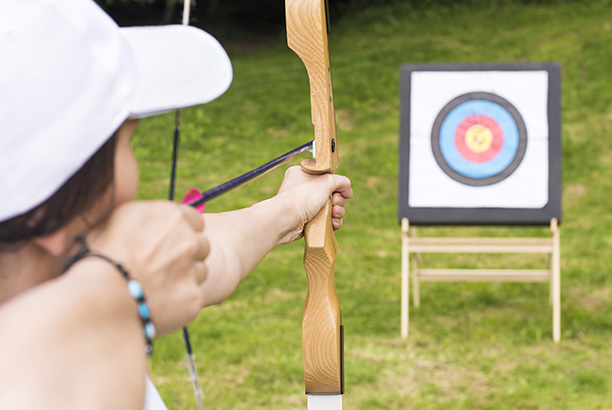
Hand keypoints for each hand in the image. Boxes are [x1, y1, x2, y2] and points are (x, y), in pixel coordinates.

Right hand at [86, 201, 208, 335]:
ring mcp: (193, 269)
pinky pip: (192, 298)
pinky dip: (179, 303)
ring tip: (156, 287)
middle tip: (163, 267)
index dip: (182, 232)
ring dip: (184, 279)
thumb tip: (146, 222)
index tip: (169, 243)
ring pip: (200, 272)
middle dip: (186, 255)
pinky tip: (156, 305)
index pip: (195, 220)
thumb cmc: (97, 256)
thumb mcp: (115, 221)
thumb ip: (143, 219)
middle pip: (201, 245)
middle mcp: (188, 239)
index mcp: (171, 215)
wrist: (100, 295)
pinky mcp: (194, 297)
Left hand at [276, 166, 352, 243]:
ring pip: (331, 208)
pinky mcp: (307, 220)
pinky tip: (332, 223)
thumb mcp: (326, 181)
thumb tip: (347, 189)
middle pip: (331, 193)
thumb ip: (341, 181)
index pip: (327, 176)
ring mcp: (305, 206)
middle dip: (338, 200)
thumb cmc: (302, 197)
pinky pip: (326, 220)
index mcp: (304, 174)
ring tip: (334, 214)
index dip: (337, 184)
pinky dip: (332, 222)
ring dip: (337, 212)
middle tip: (334, 202)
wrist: (286, 220)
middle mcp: (304, 189)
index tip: (343, 190)